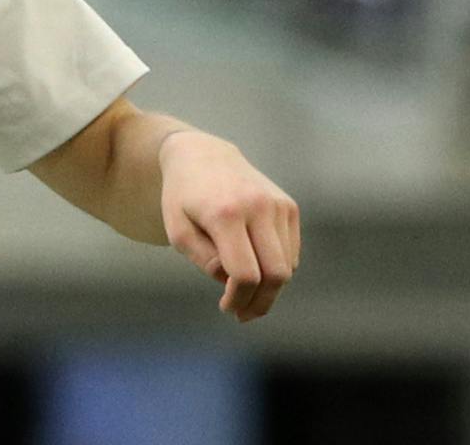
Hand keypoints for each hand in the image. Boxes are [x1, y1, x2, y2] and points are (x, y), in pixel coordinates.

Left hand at [159, 131, 299, 321]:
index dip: (239, 300)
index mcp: (225, 214)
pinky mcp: (289, 206)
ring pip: (287, 266)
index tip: (228, 309)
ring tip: (244, 292)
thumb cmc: (183, 198)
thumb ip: (206, 260)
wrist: (202, 155)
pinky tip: (254, 265)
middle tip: (243, 315)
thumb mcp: (178, 231)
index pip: (245, 274)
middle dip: (261, 302)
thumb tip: (234, 282)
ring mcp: (277, 205)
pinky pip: (291, 252)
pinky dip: (276, 267)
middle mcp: (257, 207)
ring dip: (269, 288)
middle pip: (275, 274)